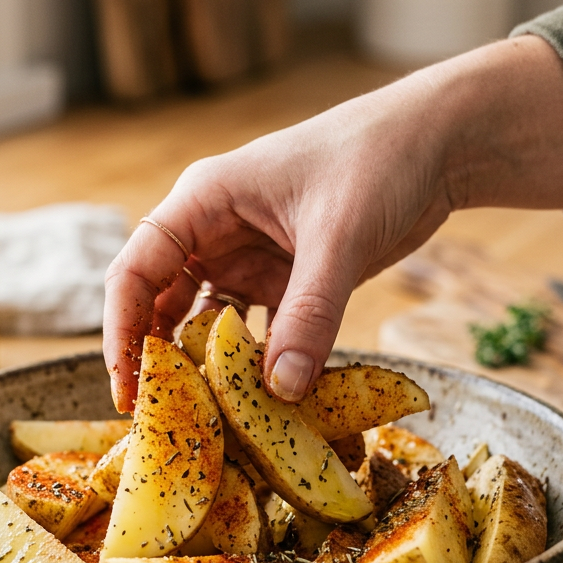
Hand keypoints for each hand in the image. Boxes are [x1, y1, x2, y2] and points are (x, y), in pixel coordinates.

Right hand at [103, 37, 562, 412]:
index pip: (137, 269)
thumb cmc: (379, 159)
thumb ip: (311, 312)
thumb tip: (281, 390)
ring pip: (208, 321)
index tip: (128, 386)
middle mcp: (216, 231)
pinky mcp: (285, 278)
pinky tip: (262, 401)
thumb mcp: (340, 235)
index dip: (123, 329)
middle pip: (162, 302)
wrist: (439, 143)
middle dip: (159, 359)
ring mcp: (250, 256)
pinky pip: (256, 330)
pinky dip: (255, 363)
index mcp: (204, 201)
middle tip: (163, 419)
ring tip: (207, 419)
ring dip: (207, 366)